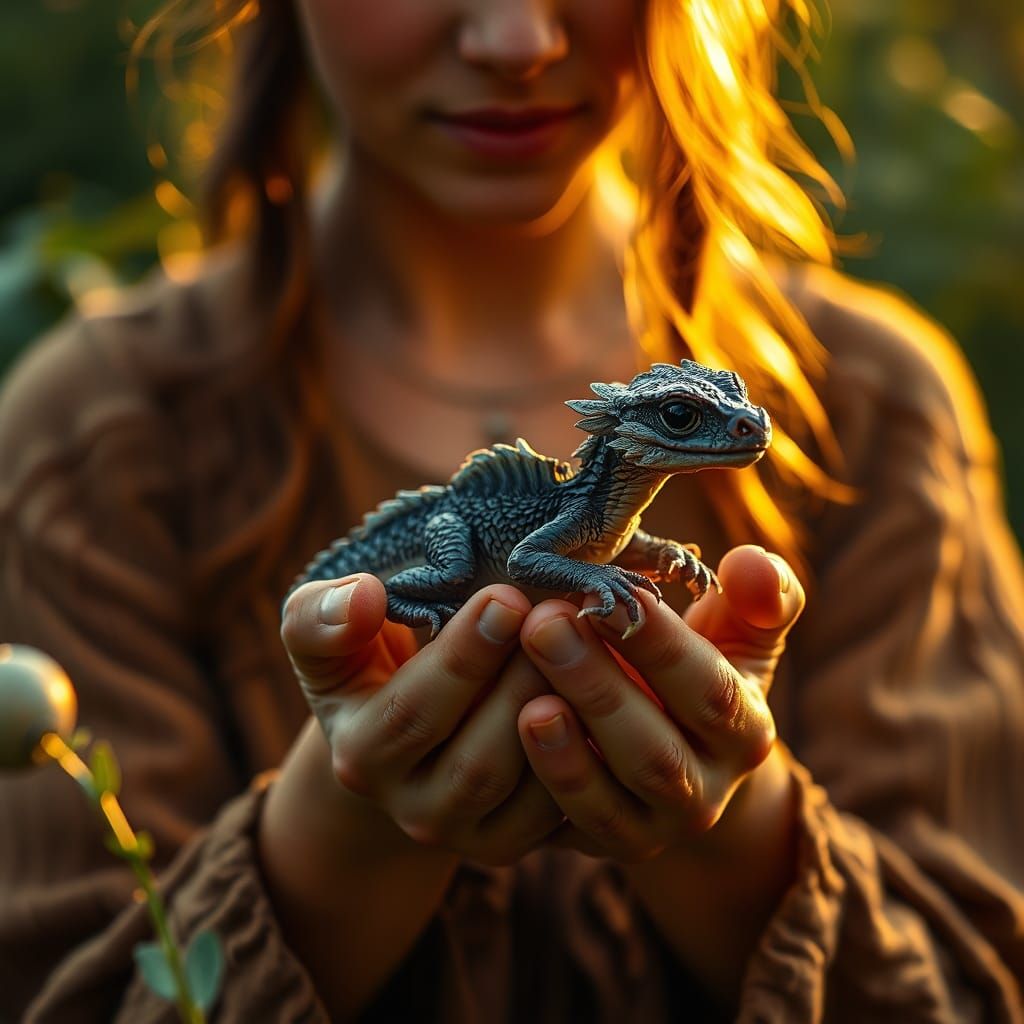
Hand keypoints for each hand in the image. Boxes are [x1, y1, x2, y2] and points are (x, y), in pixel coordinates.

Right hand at [280, 574, 565, 864]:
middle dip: (523, 685)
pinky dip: (587, 757)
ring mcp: (467, 834)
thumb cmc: (367, 658)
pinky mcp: (513, 842)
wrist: (406, 723)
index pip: (414, 713)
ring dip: (564, 719)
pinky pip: (561, 813)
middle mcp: (411, 811)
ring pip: (525, 791)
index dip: (463, 658)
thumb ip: (322, 616)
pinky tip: (602, 693)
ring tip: (586, 648)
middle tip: (562, 617)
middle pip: (477, 762)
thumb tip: (364, 598)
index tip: (507, 598)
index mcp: (360, 754)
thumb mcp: (325, 635)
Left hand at [514, 545, 804, 861]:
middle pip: (654, 753)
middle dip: (597, 688)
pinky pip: (565, 832)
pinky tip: (506, 740)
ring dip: (565, 754)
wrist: (674, 752)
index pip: (711, 693)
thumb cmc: (698, 666)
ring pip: (608, 805)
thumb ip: (756, 596)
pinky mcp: (599, 847)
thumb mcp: (736, 632)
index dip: (664, 647)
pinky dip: (536, 790)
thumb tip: (751, 564)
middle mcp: (705, 794)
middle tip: (543, 624)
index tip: (618, 595)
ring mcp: (651, 831)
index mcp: (745, 733)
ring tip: (526, 701)